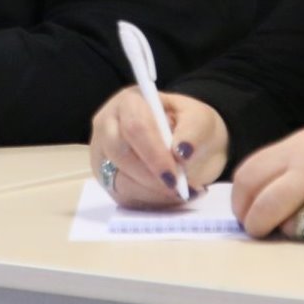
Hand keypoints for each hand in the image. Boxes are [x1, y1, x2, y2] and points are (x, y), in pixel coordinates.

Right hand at [87, 89, 227, 207]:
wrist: (188, 144)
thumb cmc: (190, 127)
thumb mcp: (201, 120)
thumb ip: (194, 132)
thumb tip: (181, 152)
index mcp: (129, 102)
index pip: (135, 127)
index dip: (154, 154)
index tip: (175, 176)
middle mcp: (107, 125)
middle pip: (120, 154)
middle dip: (152, 178)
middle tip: (180, 189)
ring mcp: (102, 154)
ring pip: (120, 181)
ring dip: (154, 193)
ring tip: (182, 192)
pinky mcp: (106, 179)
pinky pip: (123, 197)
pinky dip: (150, 201)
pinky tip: (169, 196)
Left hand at [230, 108, 303, 238]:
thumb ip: (298, 157)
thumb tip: (273, 181)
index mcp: (299, 147)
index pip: (250, 174)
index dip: (240, 198)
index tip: (244, 209)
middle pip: (260, 204)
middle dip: (253, 223)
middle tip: (257, 229)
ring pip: (288, 225)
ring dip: (286, 231)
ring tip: (296, 227)